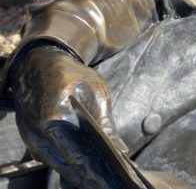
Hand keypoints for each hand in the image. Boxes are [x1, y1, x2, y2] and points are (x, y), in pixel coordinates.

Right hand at [11, 44, 129, 187]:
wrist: (39, 64)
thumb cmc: (72, 75)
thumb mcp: (96, 91)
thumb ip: (105, 122)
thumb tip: (120, 149)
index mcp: (54, 117)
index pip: (75, 153)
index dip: (94, 168)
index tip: (110, 178)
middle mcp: (37, 132)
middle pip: (64, 163)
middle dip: (87, 175)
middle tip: (109, 183)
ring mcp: (30, 137)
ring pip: (54, 163)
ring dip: (75, 173)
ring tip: (99, 181)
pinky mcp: (29, 138)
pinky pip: (47, 156)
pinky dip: (64, 164)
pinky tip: (82, 170)